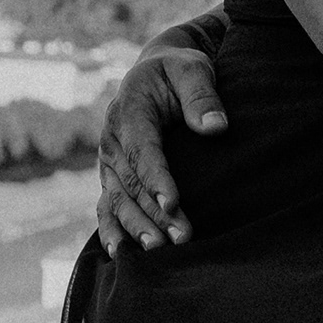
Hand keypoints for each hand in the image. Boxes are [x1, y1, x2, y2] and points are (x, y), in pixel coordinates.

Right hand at [96, 41, 225, 249]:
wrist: (158, 72)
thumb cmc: (180, 70)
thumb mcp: (193, 68)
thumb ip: (202, 95)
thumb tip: (216, 128)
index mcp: (130, 111)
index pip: (142, 149)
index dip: (156, 178)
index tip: (173, 203)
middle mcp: (112, 139)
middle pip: (130, 182)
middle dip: (154, 212)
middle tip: (182, 239)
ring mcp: (109, 160)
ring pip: (118, 199)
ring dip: (136, 226)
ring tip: (159, 251)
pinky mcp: (113, 176)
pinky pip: (107, 205)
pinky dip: (111, 229)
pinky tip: (121, 254)